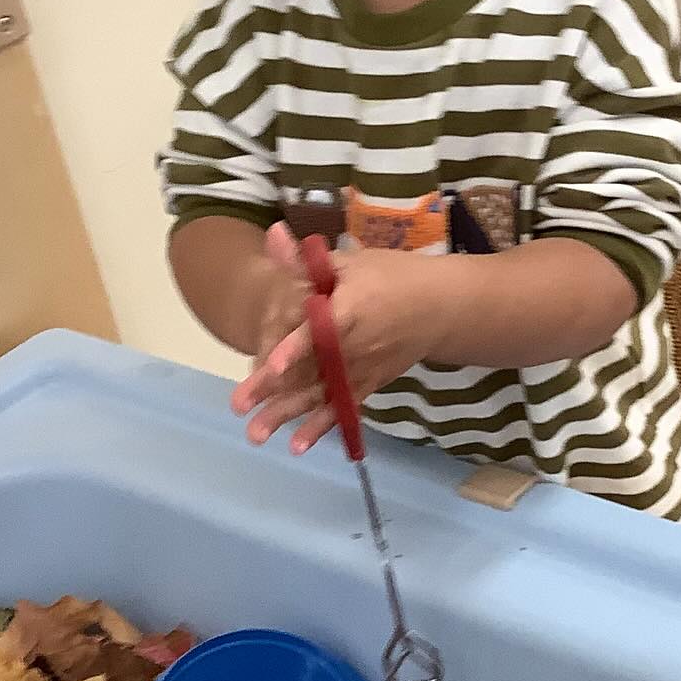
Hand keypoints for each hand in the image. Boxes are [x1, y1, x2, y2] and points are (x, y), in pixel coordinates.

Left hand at [230, 245, 449, 453]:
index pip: (320, 331)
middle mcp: (355, 347)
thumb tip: (272, 234)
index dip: (297, 348)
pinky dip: (321, 428)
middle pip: (311, 371)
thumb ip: (306, 260)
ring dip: (289, 416)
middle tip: (239, 406)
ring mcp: (362, 370)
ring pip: (321, 396)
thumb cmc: (393, 277)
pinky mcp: (369, 385)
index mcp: (350, 310)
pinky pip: (342, 410)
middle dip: (274, 391)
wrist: (441, 308)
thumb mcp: (350, 262)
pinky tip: (296, 446)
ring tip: (256, 434)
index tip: (273, 365)